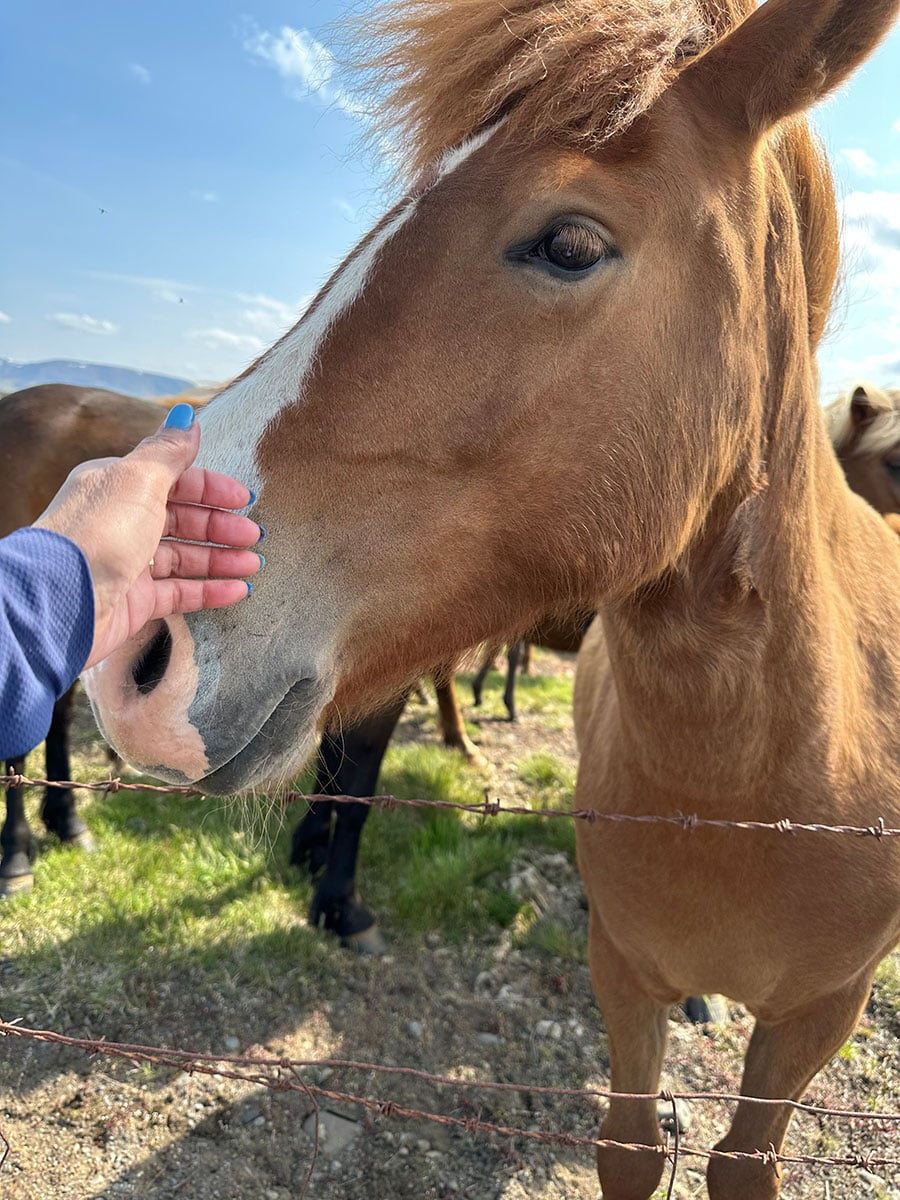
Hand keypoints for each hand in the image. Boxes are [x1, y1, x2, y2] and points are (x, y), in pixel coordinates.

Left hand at [34, 404, 261, 668]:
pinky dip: (211, 590)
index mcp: (118, 486)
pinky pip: (181, 592)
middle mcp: (122, 522)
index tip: (244, 498)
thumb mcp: (137, 479)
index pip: (174, 481)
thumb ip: (168, 451)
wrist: (62, 601)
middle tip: (254, 535)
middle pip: (183, 520)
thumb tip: (187, 417)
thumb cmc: (97, 534)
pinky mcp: (134, 601)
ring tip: (254, 564)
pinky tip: (239, 589)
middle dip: (221, 526)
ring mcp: (129, 563)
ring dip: (221, 559)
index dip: (211, 488)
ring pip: (185, 557)